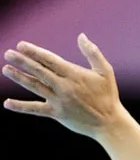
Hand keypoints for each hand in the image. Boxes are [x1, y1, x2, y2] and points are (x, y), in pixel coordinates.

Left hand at [3, 35, 124, 137]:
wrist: (110, 123)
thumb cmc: (108, 95)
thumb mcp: (105, 71)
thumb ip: (92, 52)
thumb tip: (81, 35)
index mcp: (75, 75)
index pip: (50, 60)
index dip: (34, 52)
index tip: (21, 45)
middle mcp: (64, 87)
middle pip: (39, 71)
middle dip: (22, 61)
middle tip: (8, 54)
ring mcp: (59, 101)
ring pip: (35, 86)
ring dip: (19, 77)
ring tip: (6, 69)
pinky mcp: (57, 114)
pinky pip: (35, 109)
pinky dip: (21, 107)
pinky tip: (7, 103)